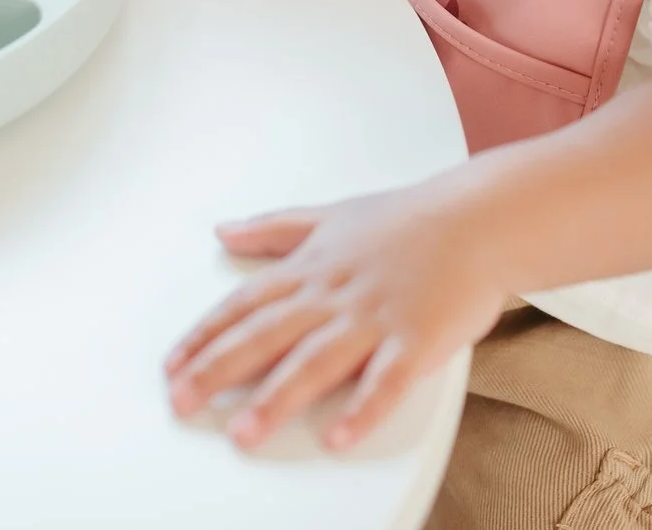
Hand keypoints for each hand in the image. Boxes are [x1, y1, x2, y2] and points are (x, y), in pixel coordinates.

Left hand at [164, 184, 511, 452]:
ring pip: (317, 361)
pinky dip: (362, 409)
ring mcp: (374, 317)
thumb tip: (225, 231)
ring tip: (243, 433)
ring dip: (277, 398)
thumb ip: (274, 229)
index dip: (203, 336)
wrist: (479, 219)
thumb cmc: (408, 220)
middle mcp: (334, 294)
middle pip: (266, 335)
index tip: (172, 367)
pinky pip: (385, 380)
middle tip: (182, 403)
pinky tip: (338, 437)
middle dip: (219, 371)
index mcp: (312, 267)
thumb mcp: (331, 215)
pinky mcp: (416, 339)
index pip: (244, 304)